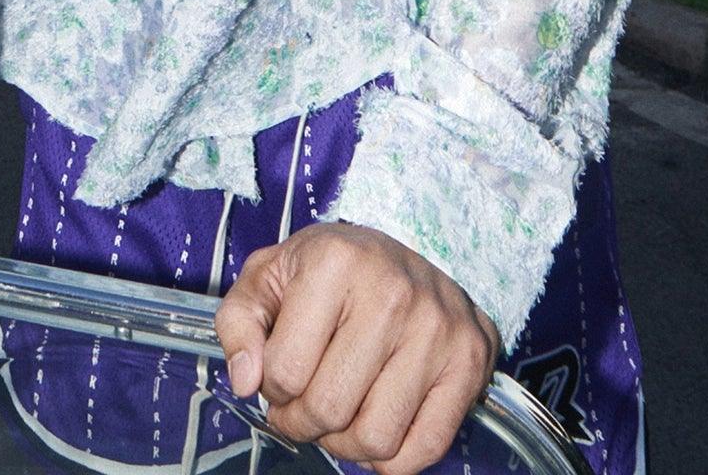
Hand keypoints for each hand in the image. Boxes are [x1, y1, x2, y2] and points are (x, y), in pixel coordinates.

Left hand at [214, 222, 500, 474]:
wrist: (403, 254)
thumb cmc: (330, 270)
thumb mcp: (269, 275)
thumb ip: (239, 323)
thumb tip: (246, 381)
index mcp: (336, 261)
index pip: (285, 371)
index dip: (271, 389)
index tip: (279, 375)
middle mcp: (393, 292)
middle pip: (330, 409)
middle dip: (303, 422)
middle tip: (303, 405)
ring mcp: (437, 328)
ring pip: (376, 439)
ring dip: (345, 443)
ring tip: (339, 413)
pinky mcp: (468, 361)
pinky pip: (425, 449)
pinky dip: (391, 458)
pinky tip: (376, 423)